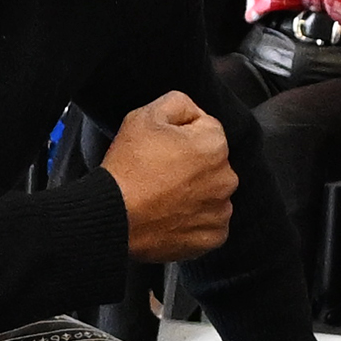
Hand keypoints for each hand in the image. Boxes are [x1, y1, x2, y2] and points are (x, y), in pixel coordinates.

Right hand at [103, 91, 234, 260]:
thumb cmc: (128, 168)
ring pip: (210, 193)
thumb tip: (192, 112)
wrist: (113, 216)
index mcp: (215, 144)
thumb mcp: (145, 115)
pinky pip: (207, 223)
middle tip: (158, 172)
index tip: (159, 147)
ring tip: (162, 196)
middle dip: (190, 165)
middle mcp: (226, 178)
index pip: (204, 129)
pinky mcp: (212, 237)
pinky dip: (192, 221)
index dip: (178, 134)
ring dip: (193, 193)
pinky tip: (169, 216)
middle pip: (210, 163)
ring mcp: (221, 210)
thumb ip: (178, 103)